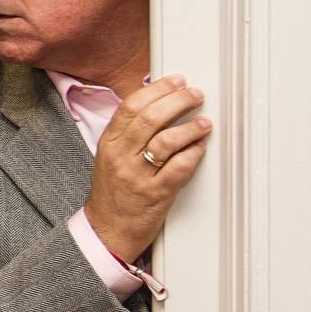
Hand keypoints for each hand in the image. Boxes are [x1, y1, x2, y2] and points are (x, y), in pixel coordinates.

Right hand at [85, 75, 212, 260]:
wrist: (107, 230)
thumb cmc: (113, 193)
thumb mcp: (110, 156)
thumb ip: (129, 132)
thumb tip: (158, 104)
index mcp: (108, 143)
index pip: (131, 106)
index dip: (157, 89)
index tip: (176, 81)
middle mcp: (120, 157)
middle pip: (151, 118)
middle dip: (178, 101)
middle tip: (195, 95)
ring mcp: (137, 176)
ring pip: (167, 141)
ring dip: (191, 128)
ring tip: (203, 123)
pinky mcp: (156, 194)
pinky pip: (180, 168)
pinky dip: (194, 154)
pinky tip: (200, 148)